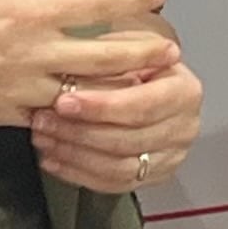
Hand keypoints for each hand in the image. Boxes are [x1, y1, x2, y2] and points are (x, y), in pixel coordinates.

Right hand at [0, 0, 177, 129]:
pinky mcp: (2, 116)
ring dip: (118, 90)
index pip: (95, 4)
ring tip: (146, 84)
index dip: (132, 0)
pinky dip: (76, 113)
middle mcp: (31, 56)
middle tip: (172, 50)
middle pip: (106, 61)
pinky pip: (52, 118)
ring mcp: (18, 92)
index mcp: (24, 12)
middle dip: (144, 55)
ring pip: (85, 97)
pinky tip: (91, 108)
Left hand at [32, 21, 204, 194]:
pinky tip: (54, 159)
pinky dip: (79, 174)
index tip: (64, 102)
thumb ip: (111, 57)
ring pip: (118, 168)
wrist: (155, 80)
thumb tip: (78, 68)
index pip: (141, 106)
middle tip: (43, 120)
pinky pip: (113, 184)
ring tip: (44, 138)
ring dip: (74, 155)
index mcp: (184, 91)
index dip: (101, 107)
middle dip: (79, 132)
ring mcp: (171, 157)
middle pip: (128, 140)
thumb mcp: (131, 43)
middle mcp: (184, 128)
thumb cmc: (139, 59)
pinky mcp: (154, 176)